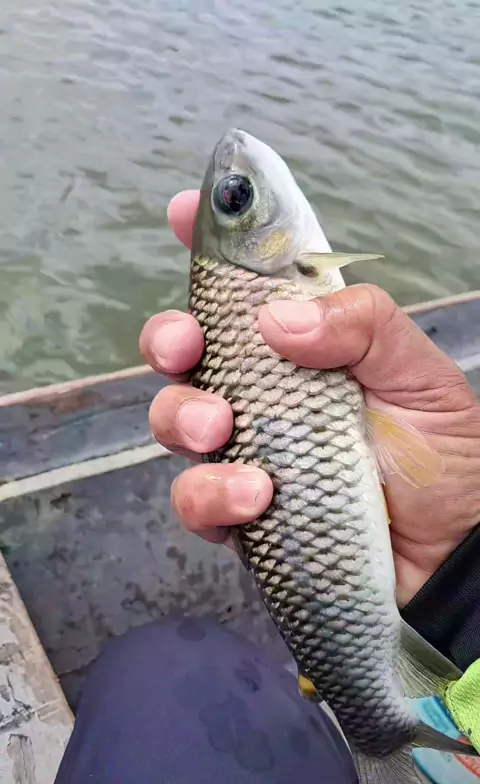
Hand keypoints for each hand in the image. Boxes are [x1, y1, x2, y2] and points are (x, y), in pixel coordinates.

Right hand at [140, 190, 479, 606]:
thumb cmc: (444, 456)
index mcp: (307, 345)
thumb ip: (362, 325)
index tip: (180, 214)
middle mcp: (266, 392)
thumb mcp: (419, 374)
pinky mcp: (241, 514)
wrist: (452, 553)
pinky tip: (257, 496)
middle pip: (185, 352)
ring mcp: (248, 451)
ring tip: (223, 432)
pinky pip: (196, 499)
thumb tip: (275, 320)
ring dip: (183, 417)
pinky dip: (212, 495)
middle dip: (168, 340)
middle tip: (184, 348)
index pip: (247, 287)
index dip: (209, 246)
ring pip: (174, 420)